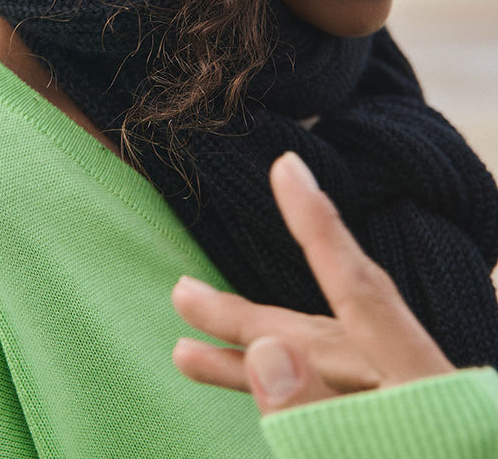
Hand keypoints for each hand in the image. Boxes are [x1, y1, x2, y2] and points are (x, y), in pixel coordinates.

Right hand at [171, 151, 454, 413]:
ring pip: (311, 373)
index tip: (288, 169)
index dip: (318, 225)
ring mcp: (400, 410)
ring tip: (183, 350)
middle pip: (314, 334)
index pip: (358, 286)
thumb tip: (266, 346)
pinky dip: (284, 399)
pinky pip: (326, 408)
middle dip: (241, 316)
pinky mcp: (392, 430)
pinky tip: (251, 389)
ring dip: (248, 362)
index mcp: (418, 380)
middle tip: (180, 292)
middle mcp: (405, 383)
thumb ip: (322, 415)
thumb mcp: (384, 454)